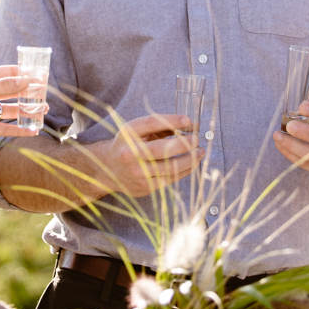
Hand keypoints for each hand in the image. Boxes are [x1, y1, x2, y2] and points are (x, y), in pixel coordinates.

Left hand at [0, 63, 45, 137]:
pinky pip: (6, 127)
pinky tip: (33, 130)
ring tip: (43, 110)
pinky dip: (20, 129)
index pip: (10, 73)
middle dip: (30, 93)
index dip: (26, 74)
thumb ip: (4, 85)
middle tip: (46, 95)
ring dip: (28, 110)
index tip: (42, 76)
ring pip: (12, 109)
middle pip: (14, 92)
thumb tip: (26, 81)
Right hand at [86, 114, 201, 197]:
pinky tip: (192, 163)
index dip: (172, 121)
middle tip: (197, 139)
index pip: (152, 123)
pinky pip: (170, 179)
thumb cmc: (130, 145)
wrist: (108, 169)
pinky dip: (185, 170)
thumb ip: (163, 126)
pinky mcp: (144, 187)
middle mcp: (130, 153)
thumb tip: (192, 125)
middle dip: (185, 144)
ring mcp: (137, 173)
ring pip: (170, 167)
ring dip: (190, 159)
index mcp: (127, 134)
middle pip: (163, 149)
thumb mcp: (139, 131)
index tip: (189, 120)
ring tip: (200, 152)